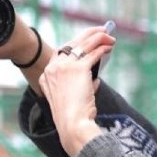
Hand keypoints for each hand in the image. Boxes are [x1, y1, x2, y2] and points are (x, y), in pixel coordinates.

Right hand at [38, 27, 115, 156]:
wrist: (72, 125)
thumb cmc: (74, 117)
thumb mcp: (71, 98)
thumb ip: (79, 86)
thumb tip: (95, 79)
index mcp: (46, 76)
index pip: (61, 53)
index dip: (74, 44)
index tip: (85, 41)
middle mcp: (52, 68)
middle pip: (71, 44)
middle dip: (88, 35)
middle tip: (100, 31)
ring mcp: (64, 67)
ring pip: (83, 45)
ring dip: (98, 38)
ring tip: (109, 37)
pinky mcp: (78, 68)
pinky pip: (93, 53)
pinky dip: (102, 48)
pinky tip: (110, 47)